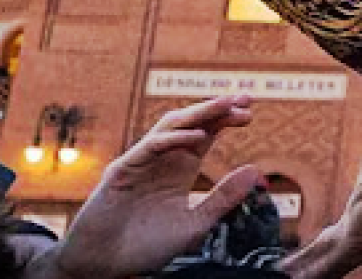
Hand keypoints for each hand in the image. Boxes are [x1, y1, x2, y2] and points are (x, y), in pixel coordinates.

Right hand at [46, 97, 258, 278]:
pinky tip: (198, 137)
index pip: (206, 135)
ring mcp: (141, 162)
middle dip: (217, 109)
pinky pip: (149, 148)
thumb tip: (256, 170)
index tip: (250, 113)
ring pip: (170, 127)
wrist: (105, 265)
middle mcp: (162, 160)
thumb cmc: (147, 246)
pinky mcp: (122, 171)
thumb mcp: (195, 224)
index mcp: (180, 169)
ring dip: (199, 114)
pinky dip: (174, 140)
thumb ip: (223, 198)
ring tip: (226, 105)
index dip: (226, 120)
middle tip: (244, 98)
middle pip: (191, 124)